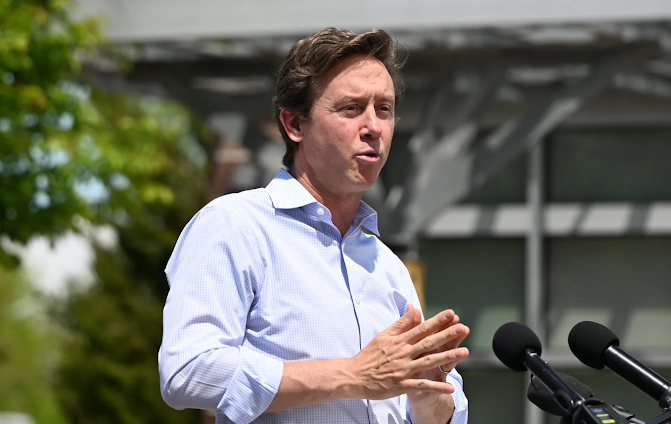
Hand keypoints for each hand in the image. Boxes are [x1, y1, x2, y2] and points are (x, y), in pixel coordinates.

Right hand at [347, 304, 468, 399]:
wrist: (354, 375)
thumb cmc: (370, 355)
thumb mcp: (384, 335)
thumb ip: (401, 323)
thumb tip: (413, 307)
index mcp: (400, 340)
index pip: (421, 328)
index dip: (437, 321)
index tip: (451, 314)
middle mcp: (404, 353)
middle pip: (429, 342)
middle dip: (447, 335)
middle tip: (463, 328)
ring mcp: (404, 369)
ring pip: (429, 361)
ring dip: (447, 357)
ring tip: (464, 352)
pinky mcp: (402, 384)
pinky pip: (422, 386)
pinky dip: (436, 387)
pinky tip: (450, 388)